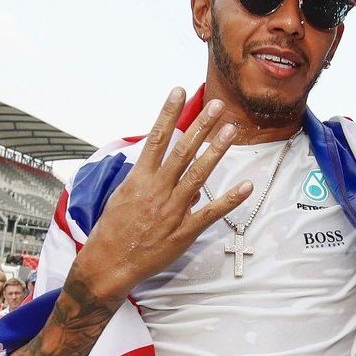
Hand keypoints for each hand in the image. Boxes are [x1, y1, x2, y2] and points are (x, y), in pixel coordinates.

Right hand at [70, 90, 250, 302]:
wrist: (108, 264)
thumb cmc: (112, 231)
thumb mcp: (123, 199)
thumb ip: (148, 183)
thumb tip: (174, 178)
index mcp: (139, 179)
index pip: (156, 138)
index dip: (168, 113)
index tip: (178, 91)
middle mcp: (157, 190)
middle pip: (183, 151)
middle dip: (201, 126)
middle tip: (217, 106)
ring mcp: (172, 210)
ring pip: (199, 174)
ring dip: (216, 150)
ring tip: (230, 130)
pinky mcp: (184, 231)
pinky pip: (211, 212)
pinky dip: (230, 199)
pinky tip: (246, 186)